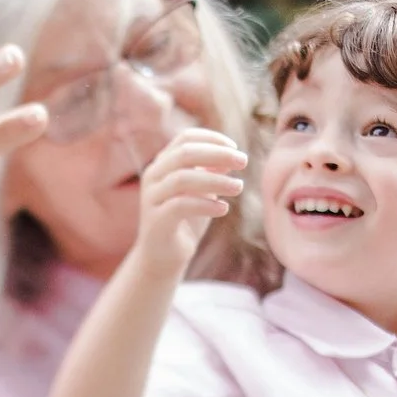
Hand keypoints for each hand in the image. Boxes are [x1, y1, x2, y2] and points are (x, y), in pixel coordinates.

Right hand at [133, 129, 245, 275]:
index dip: (212, 138)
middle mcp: (153, 176)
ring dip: (215, 180)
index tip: (235, 148)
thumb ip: (212, 173)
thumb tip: (231, 156)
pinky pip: (181, 205)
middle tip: (244, 161)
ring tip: (238, 186)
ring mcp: (152, 198)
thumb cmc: (186, 220)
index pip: (185, 138)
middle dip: (218, 154)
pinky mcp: (156, 221)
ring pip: (182, 178)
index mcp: (163, 164)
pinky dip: (206, 204)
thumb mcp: (203, 192)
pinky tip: (223, 209)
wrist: (163, 257)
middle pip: (184, 153)